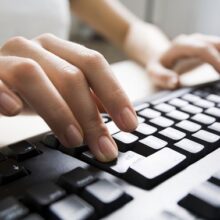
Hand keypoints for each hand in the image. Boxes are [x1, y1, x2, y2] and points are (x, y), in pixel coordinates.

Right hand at [0, 34, 136, 161]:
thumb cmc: (35, 88)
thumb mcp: (65, 92)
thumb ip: (89, 99)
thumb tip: (117, 115)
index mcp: (60, 49)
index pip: (94, 64)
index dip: (115, 94)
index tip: (129, 124)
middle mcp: (36, 48)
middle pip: (71, 75)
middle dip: (91, 116)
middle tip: (103, 146)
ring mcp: (9, 58)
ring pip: (34, 75)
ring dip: (58, 111)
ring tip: (74, 139)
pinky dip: (3, 93)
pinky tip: (15, 110)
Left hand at [147, 34, 219, 88]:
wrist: (159, 55)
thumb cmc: (157, 65)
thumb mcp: (154, 72)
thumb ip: (162, 76)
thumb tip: (175, 81)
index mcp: (181, 45)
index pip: (203, 49)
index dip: (216, 60)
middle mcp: (193, 40)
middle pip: (216, 44)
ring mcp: (201, 41)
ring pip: (219, 44)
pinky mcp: (206, 45)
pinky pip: (219, 48)